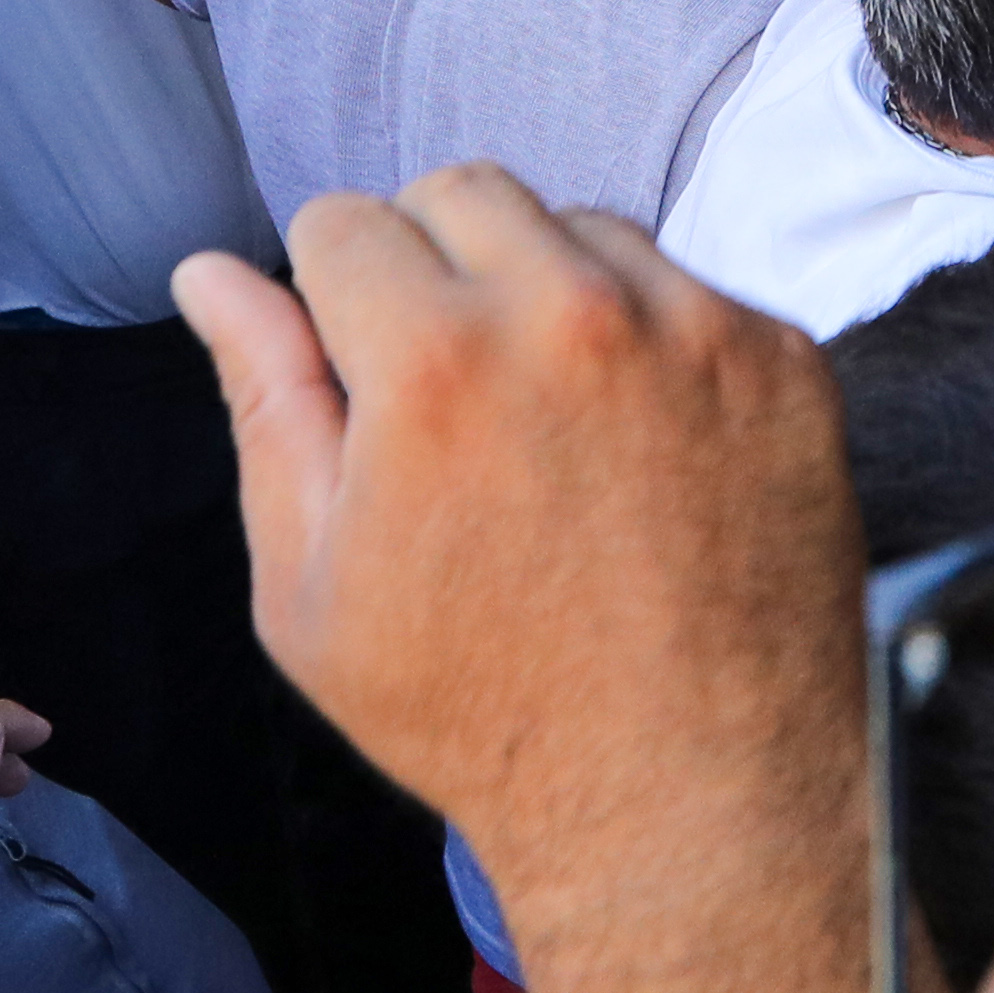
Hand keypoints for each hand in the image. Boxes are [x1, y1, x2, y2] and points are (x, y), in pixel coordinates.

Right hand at [173, 167, 858, 908]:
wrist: (690, 800)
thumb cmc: (482, 712)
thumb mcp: (312, 586)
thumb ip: (264, 402)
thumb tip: (209, 272)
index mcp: (433, 362)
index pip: (344, 220)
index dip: (332, 302)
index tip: (361, 381)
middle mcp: (572, 315)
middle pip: (461, 192)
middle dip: (432, 268)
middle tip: (445, 396)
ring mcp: (697, 330)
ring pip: (581, 225)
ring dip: (546, 292)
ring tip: (547, 432)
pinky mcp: (785, 359)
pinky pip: (688, 287)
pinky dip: (651, 341)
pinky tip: (639, 454)